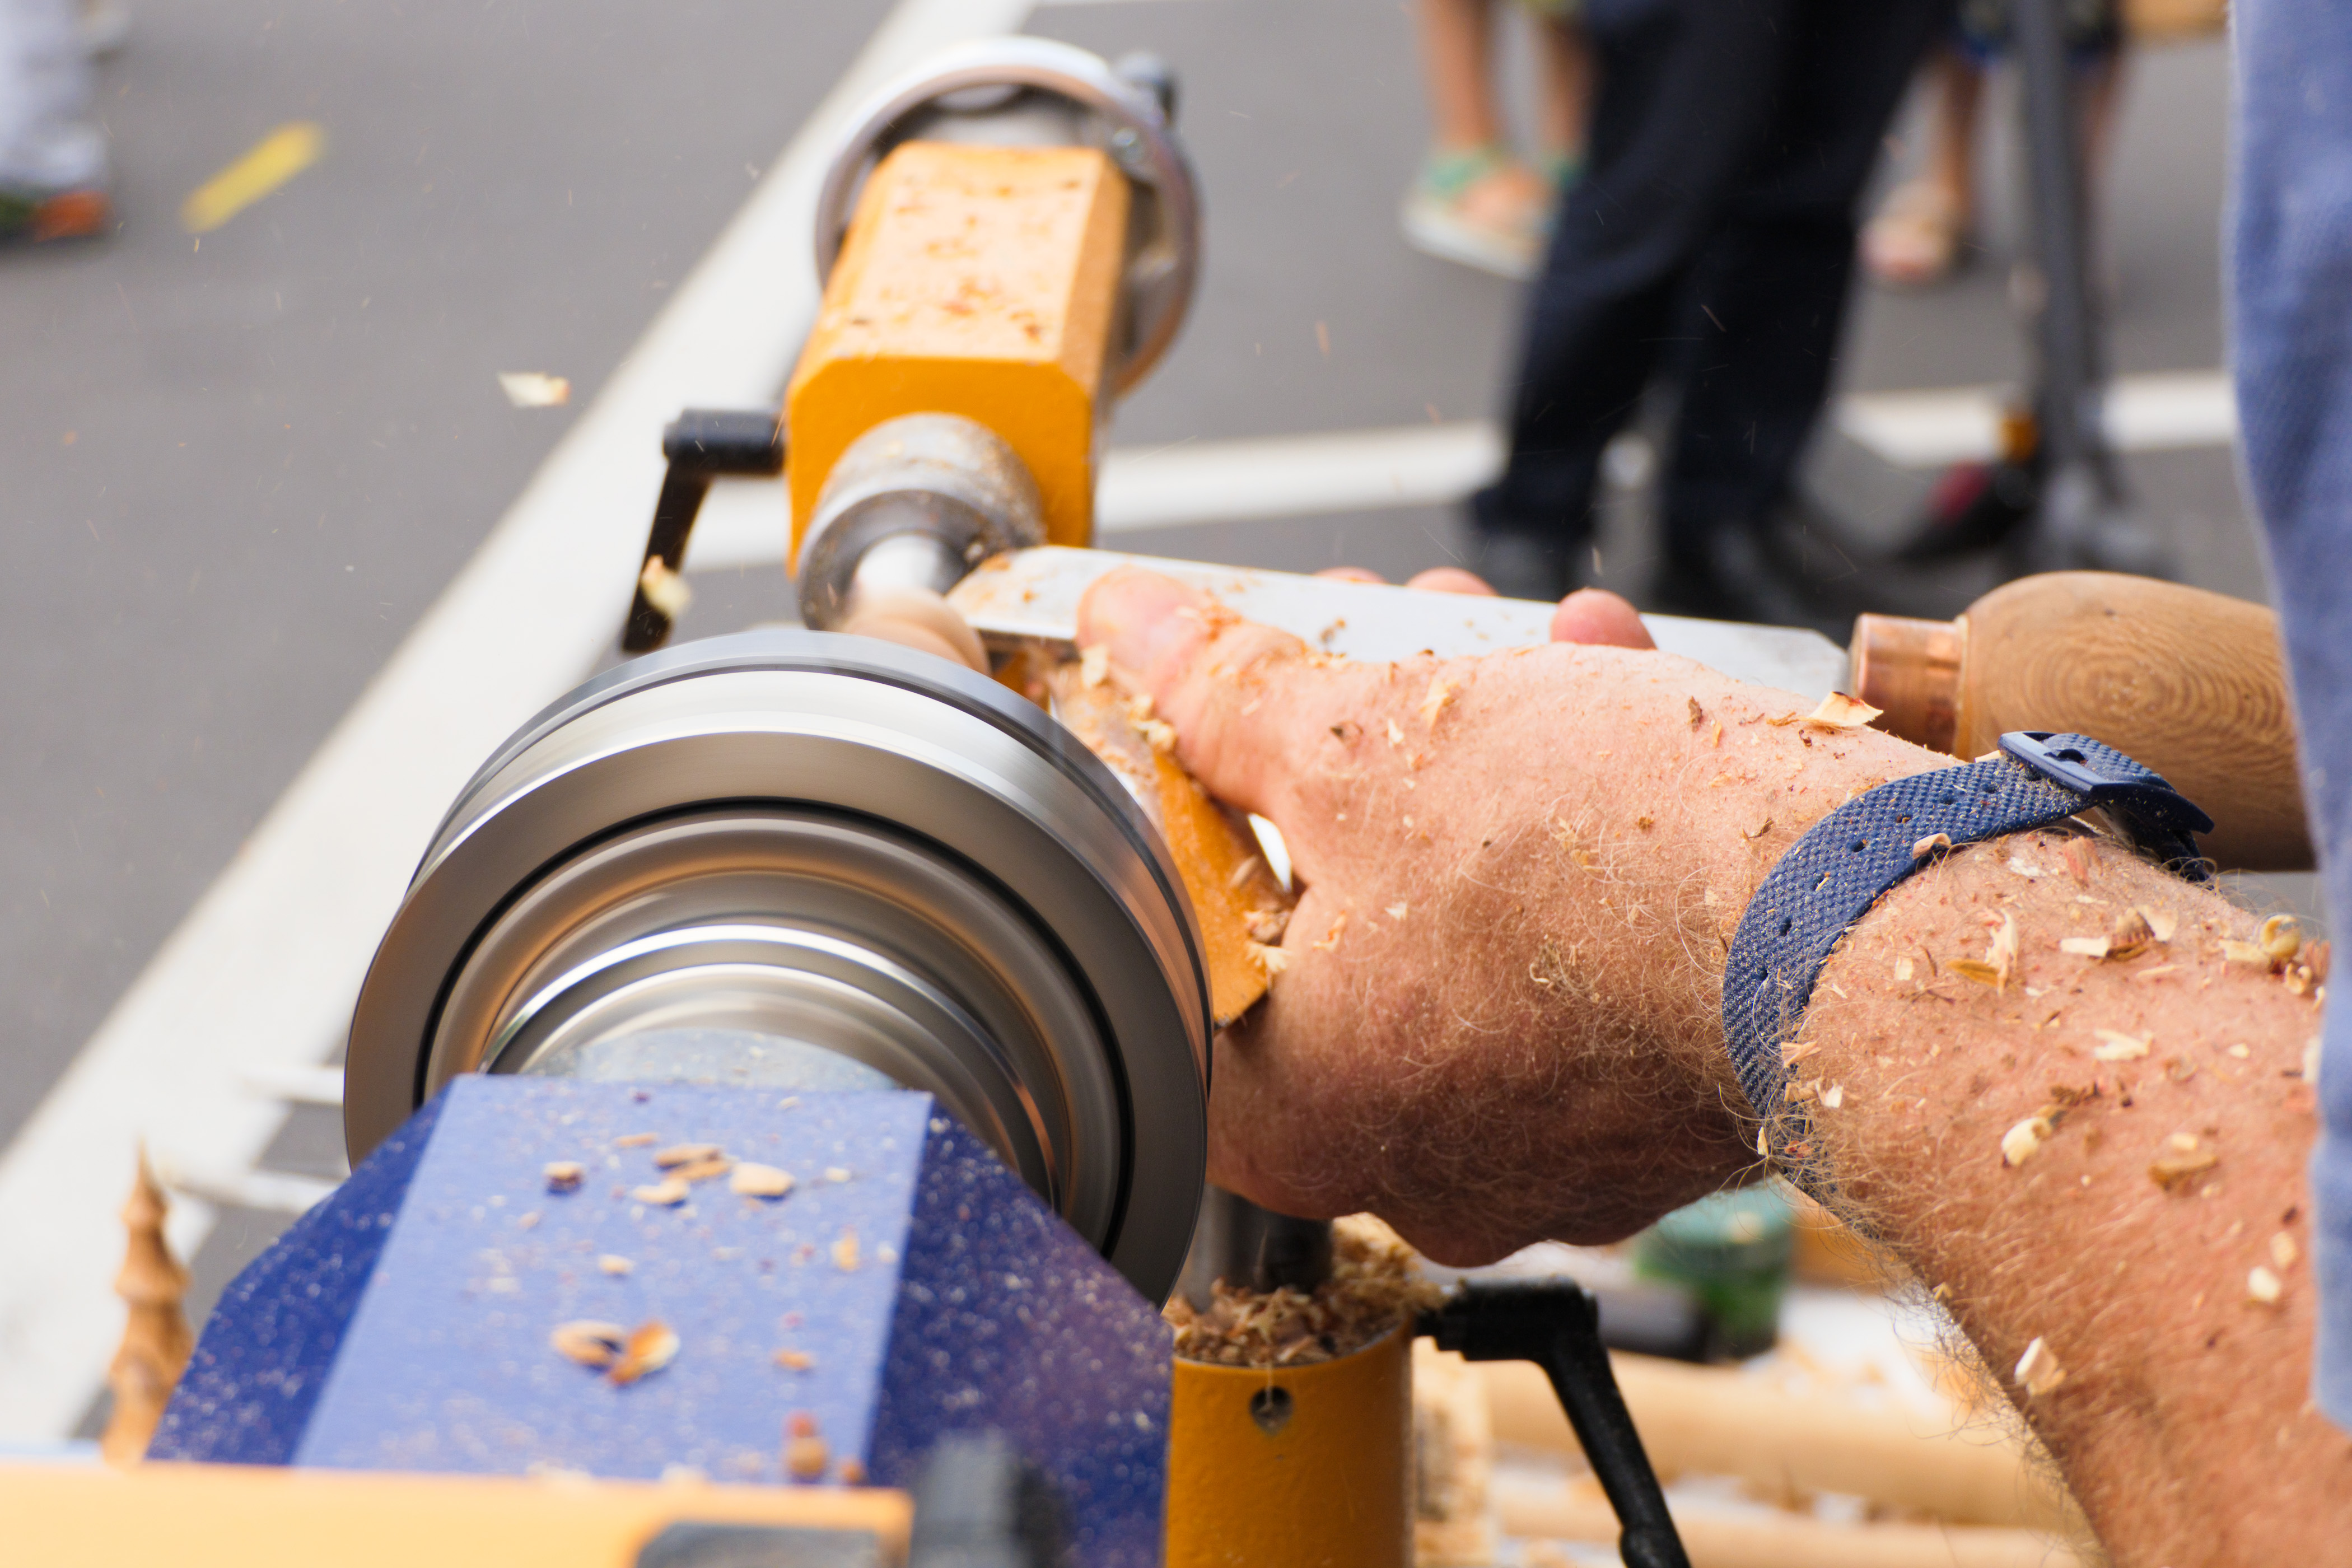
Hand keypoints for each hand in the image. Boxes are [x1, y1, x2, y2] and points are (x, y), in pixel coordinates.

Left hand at [1076, 569, 1915, 1261]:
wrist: (1875, 940)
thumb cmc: (1612, 873)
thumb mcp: (1374, 741)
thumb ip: (1226, 694)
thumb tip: (1126, 626)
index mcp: (1298, 1109)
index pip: (1188, 945)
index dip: (1203, 797)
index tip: (1236, 701)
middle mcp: (1409, 1157)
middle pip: (1337, 914)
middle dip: (1365, 739)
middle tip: (1387, 632)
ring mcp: (1542, 1144)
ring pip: (1468, 917)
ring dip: (1486, 756)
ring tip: (1524, 642)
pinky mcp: (1653, 1105)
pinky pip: (1577, 950)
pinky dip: (1581, 829)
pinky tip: (1610, 698)